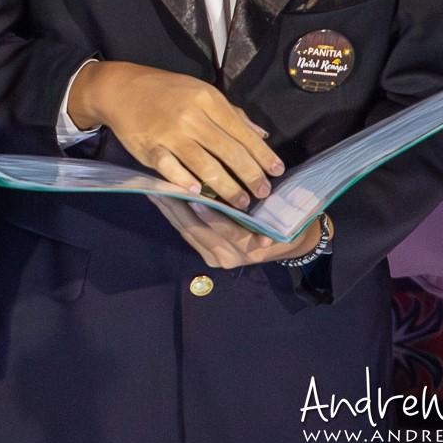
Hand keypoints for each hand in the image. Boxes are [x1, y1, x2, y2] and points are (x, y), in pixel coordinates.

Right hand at [68, 60, 284, 208]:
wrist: (120, 89)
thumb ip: (231, 113)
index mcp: (207, 99)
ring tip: (241, 203)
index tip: (277, 172)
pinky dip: (186, 182)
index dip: (262, 155)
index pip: (242, 132)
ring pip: (205, 165)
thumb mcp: (200, 91)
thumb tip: (260, 135)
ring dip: (226, 187)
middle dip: (250, 176)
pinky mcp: (150, 148)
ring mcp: (169, 133)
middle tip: (263, 194)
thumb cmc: (165, 91)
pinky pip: (171, 169)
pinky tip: (199, 193)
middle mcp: (191, 116)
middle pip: (228, 151)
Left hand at [150, 197, 322, 267]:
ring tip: (154, 188)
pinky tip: (161, 199)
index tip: (195, 199)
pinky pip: (186, 233)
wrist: (288, 243)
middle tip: (160, 185)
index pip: (227, 231)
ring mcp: (216, 257)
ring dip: (169, 210)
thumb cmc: (286, 221)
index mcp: (251, 247)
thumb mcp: (281, 215)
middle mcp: (230, 257)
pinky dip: (173, 215)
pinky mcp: (207, 254)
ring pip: (187, 232)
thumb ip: (265, 211)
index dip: (210, 216)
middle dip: (177, 208)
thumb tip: (251, 201)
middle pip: (198, 231)